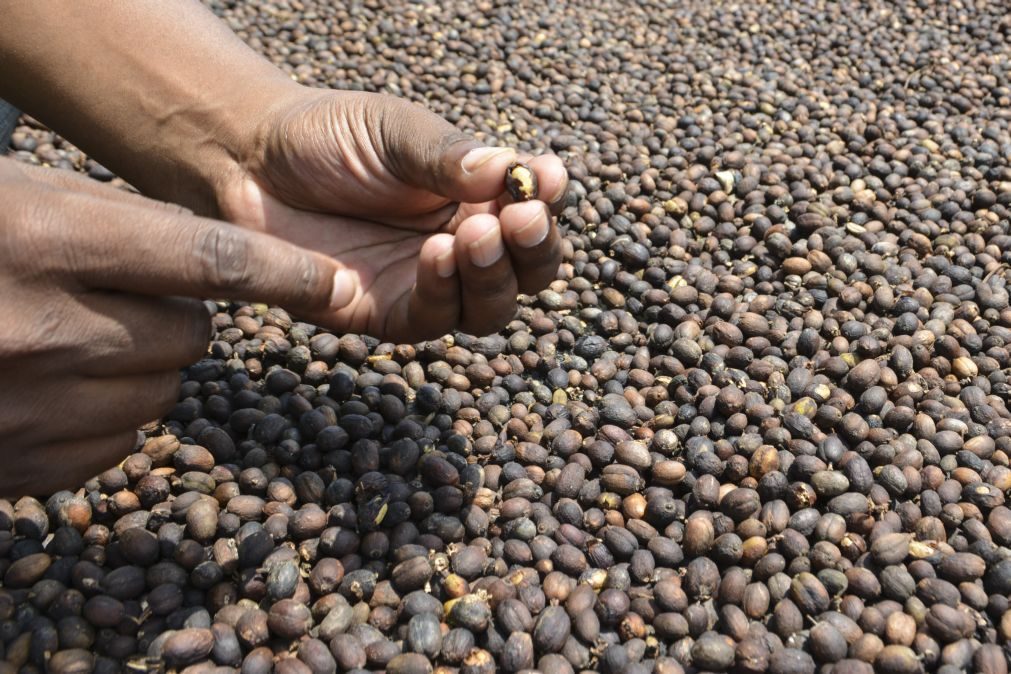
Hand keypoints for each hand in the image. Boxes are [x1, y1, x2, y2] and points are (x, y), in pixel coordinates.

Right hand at [0, 159, 356, 495]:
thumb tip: (208, 268)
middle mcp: (40, 328)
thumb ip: (112, 227)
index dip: (284, 272)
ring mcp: (22, 405)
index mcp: (42, 237)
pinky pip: (116, 445)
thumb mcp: (15, 198)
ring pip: (159, 395)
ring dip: (141, 369)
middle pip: (189, 336)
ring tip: (76, 340)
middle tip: (123, 298)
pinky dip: (106, 418)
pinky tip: (54, 387)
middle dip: (176, 317)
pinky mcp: (8, 463)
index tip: (335, 284)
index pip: (207, 259)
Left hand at [218, 89, 568, 341]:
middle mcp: (463, 248)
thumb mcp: (394, 132)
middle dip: (534, 249)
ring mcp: (427, 286)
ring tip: (474, 235)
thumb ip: (449, 156)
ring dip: (495, 277)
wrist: (250, 161)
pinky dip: (443, 292)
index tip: (548, 178)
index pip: (534, 212)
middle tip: (522, 217)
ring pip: (491, 308)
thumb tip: (512, 172)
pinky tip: (437, 254)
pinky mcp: (386, 315)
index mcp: (476, 201)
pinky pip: (433, 320)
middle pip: (527, 272)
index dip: (549, 201)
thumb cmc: (329, 139)